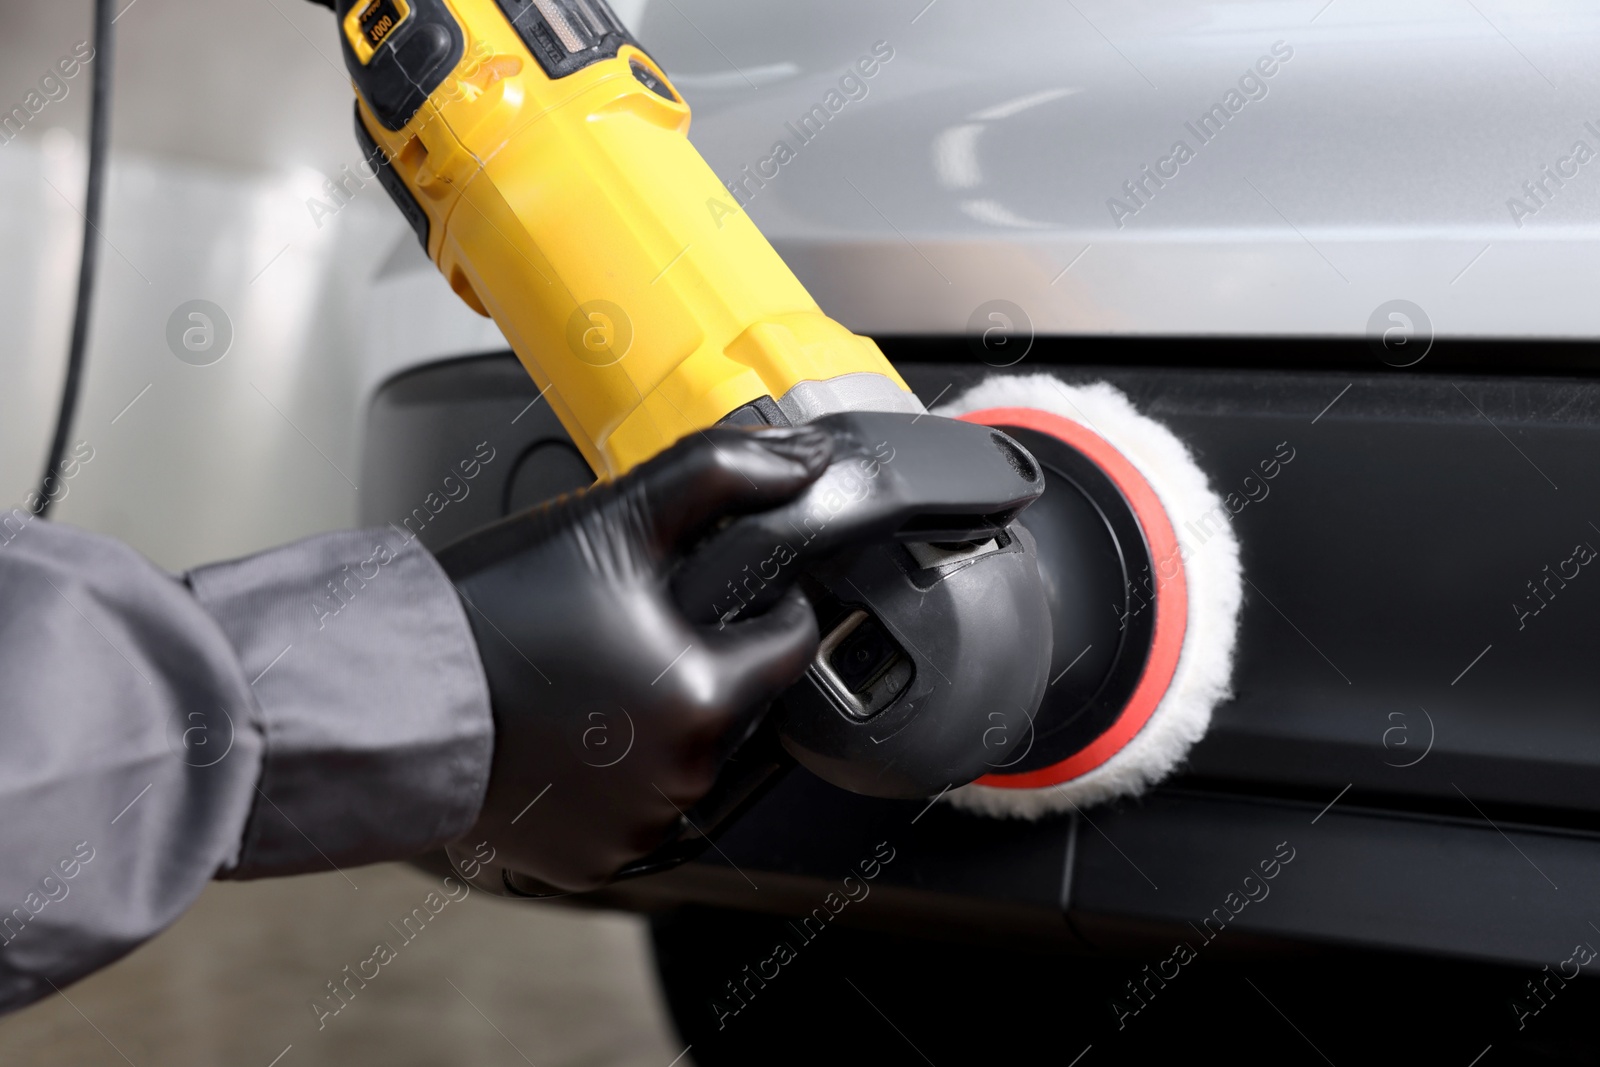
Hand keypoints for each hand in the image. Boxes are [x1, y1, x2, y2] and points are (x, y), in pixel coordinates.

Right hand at [435, 426, 831, 891]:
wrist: (387, 694)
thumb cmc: (490, 613)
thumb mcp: (611, 518)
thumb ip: (720, 474)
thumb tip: (804, 456)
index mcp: (704, 699)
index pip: (794, 640)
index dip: (769, 602)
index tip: (729, 587)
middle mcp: (683, 781)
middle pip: (745, 703)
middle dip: (710, 660)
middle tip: (637, 625)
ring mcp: (636, 830)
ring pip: (692, 760)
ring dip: (668, 721)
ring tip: (597, 677)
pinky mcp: (590, 861)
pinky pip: (636, 812)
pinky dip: (619, 778)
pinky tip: (573, 733)